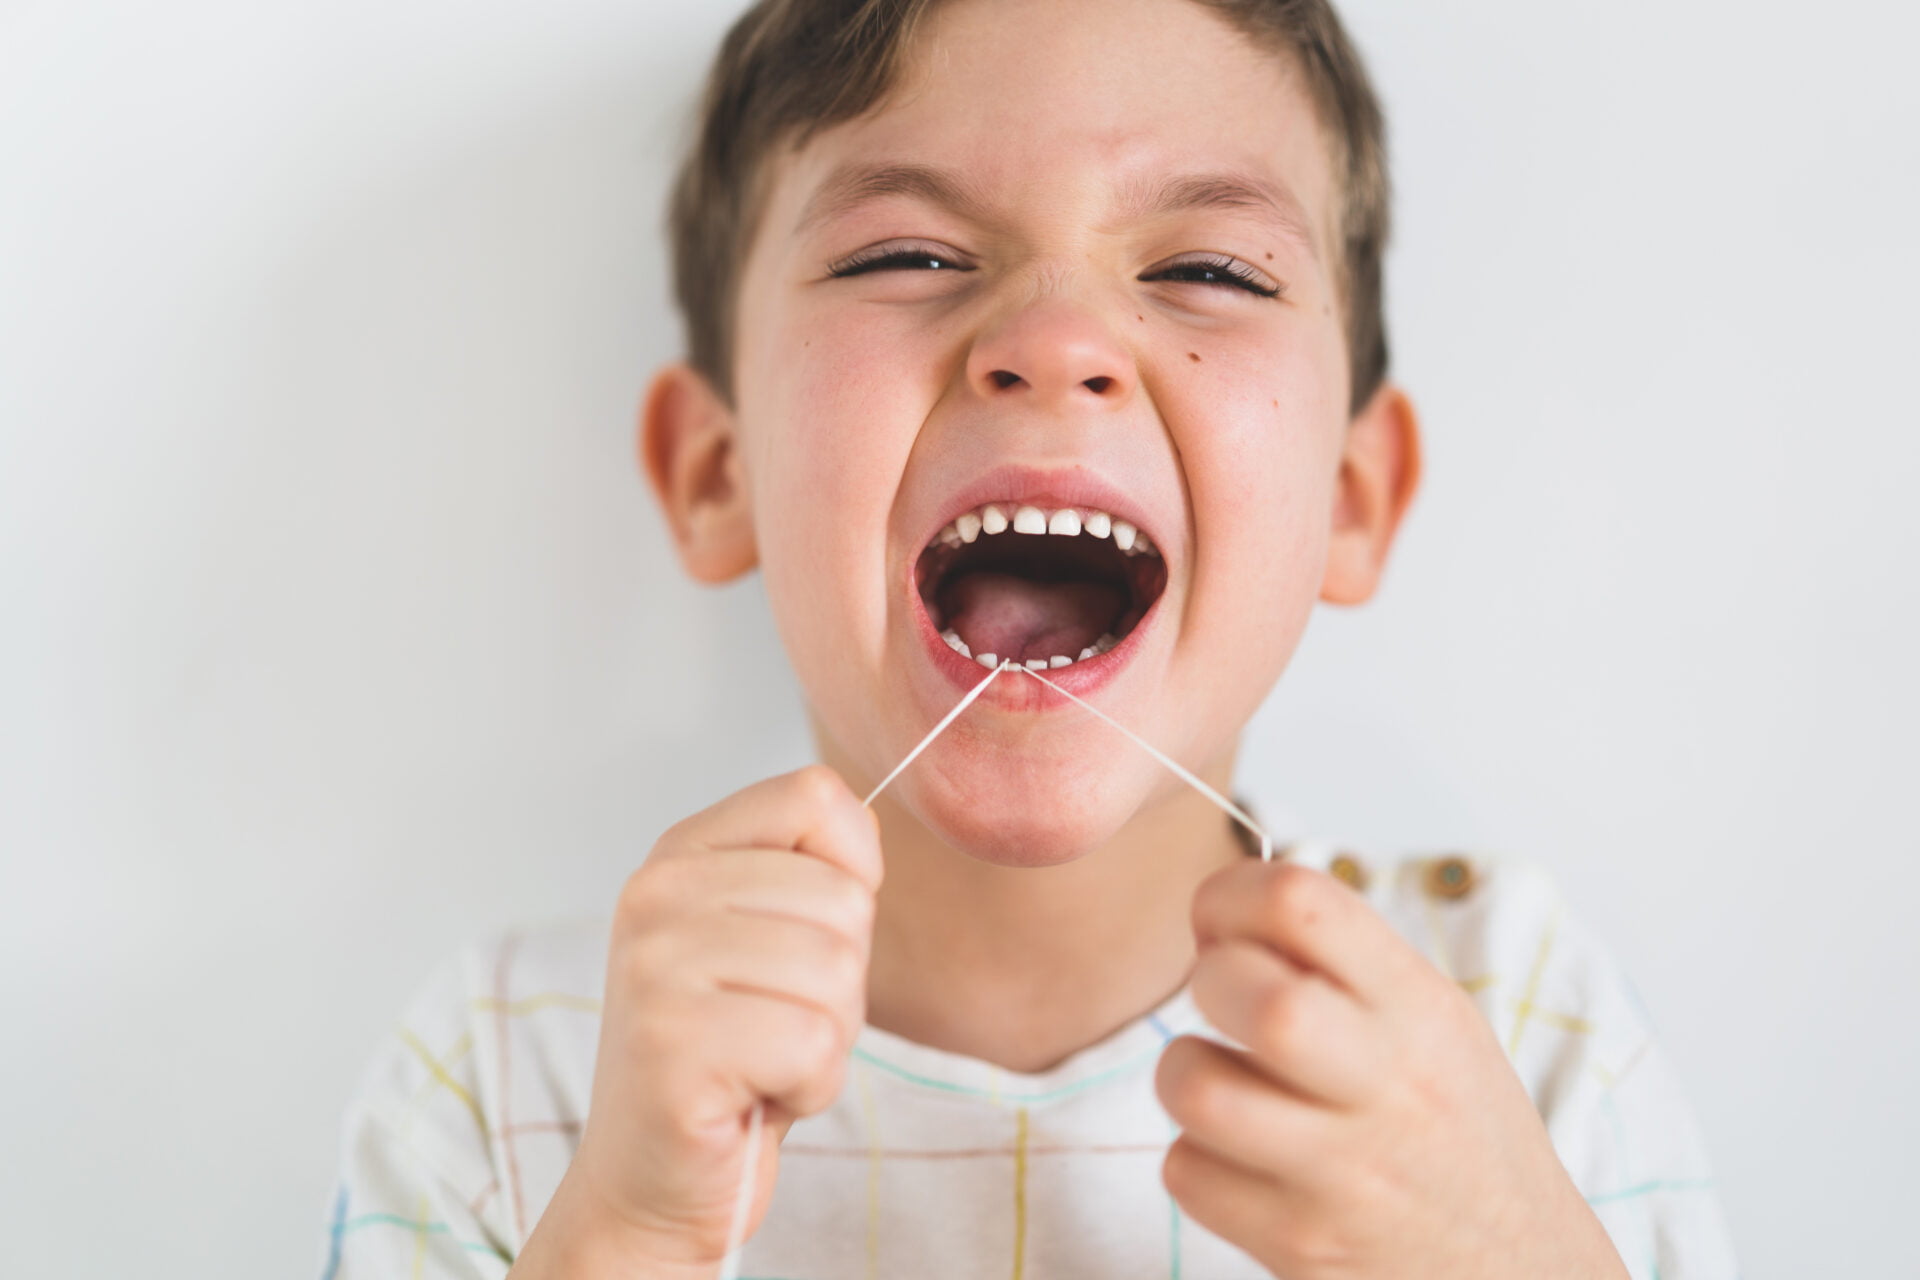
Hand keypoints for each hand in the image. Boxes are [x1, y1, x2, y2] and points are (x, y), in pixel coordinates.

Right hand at [543, 765, 881, 1272]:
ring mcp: (655, 968)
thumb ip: (813, 871)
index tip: (804, 939)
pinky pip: (813, 1044)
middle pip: (843, 898)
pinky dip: (809, 1087)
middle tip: (773, 1025)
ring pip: (837, 971)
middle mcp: (656, 895)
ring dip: (827, 1039)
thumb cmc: (731, 1061)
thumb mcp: (772, 940)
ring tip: (762, 1061)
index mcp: (681, 853)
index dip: (850, 874)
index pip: (815, 796)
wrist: (652, 1184)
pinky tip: (753, 1097)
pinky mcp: (671, 1046)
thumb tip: (865, 822)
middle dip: (840, 982)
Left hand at [1153, 860, 1628, 1279]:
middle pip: (1246, 993)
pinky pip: (1188, 1173)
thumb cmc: (1455, 1130)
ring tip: (1226, 1085)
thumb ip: (1341, 963)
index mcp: (1417, 1007)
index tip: (1222, 925)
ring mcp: (1340, 1170)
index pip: (1300, 902)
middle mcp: (1385, 1082)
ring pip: (1194, 1085)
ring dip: (1186, 1074)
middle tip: (1226, 1008)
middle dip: (1207, 982)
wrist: (1518, 1273)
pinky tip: (1244, 1162)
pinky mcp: (1298, 1243)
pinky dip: (1198, 1162)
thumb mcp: (1435, 1024)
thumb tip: (1219, 914)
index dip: (1229, 896)